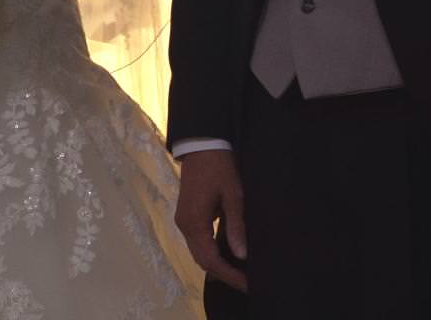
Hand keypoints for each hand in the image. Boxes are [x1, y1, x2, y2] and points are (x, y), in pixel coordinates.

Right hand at [173, 148, 248, 291]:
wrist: (201, 145)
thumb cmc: (219, 167)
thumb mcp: (233, 195)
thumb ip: (236, 226)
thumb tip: (242, 255)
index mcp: (194, 222)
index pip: (210, 259)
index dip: (229, 275)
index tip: (247, 284)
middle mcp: (184, 226)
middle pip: (202, 260)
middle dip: (224, 275)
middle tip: (246, 283)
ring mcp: (183, 221)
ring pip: (198, 253)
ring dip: (217, 266)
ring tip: (239, 274)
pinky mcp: (186, 216)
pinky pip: (197, 243)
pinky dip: (211, 254)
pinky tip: (227, 257)